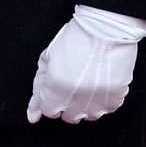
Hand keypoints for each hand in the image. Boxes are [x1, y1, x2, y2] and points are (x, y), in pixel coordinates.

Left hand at [27, 4, 145, 123]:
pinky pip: (104, 109)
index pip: (48, 110)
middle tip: (73, 80)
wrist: (105, 30)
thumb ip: (38, 87)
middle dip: (67, 102)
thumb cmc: (76, 40)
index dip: (51, 96)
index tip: (57, 85)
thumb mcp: (48, 57)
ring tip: (88, 79)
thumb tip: (32, 115)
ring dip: (85, 103)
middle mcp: (74, 102)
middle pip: (68, 116)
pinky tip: (100, 80)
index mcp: (54, 90)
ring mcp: (95, 104)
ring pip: (87, 115)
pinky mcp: (113, 102)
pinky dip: (102, 98)